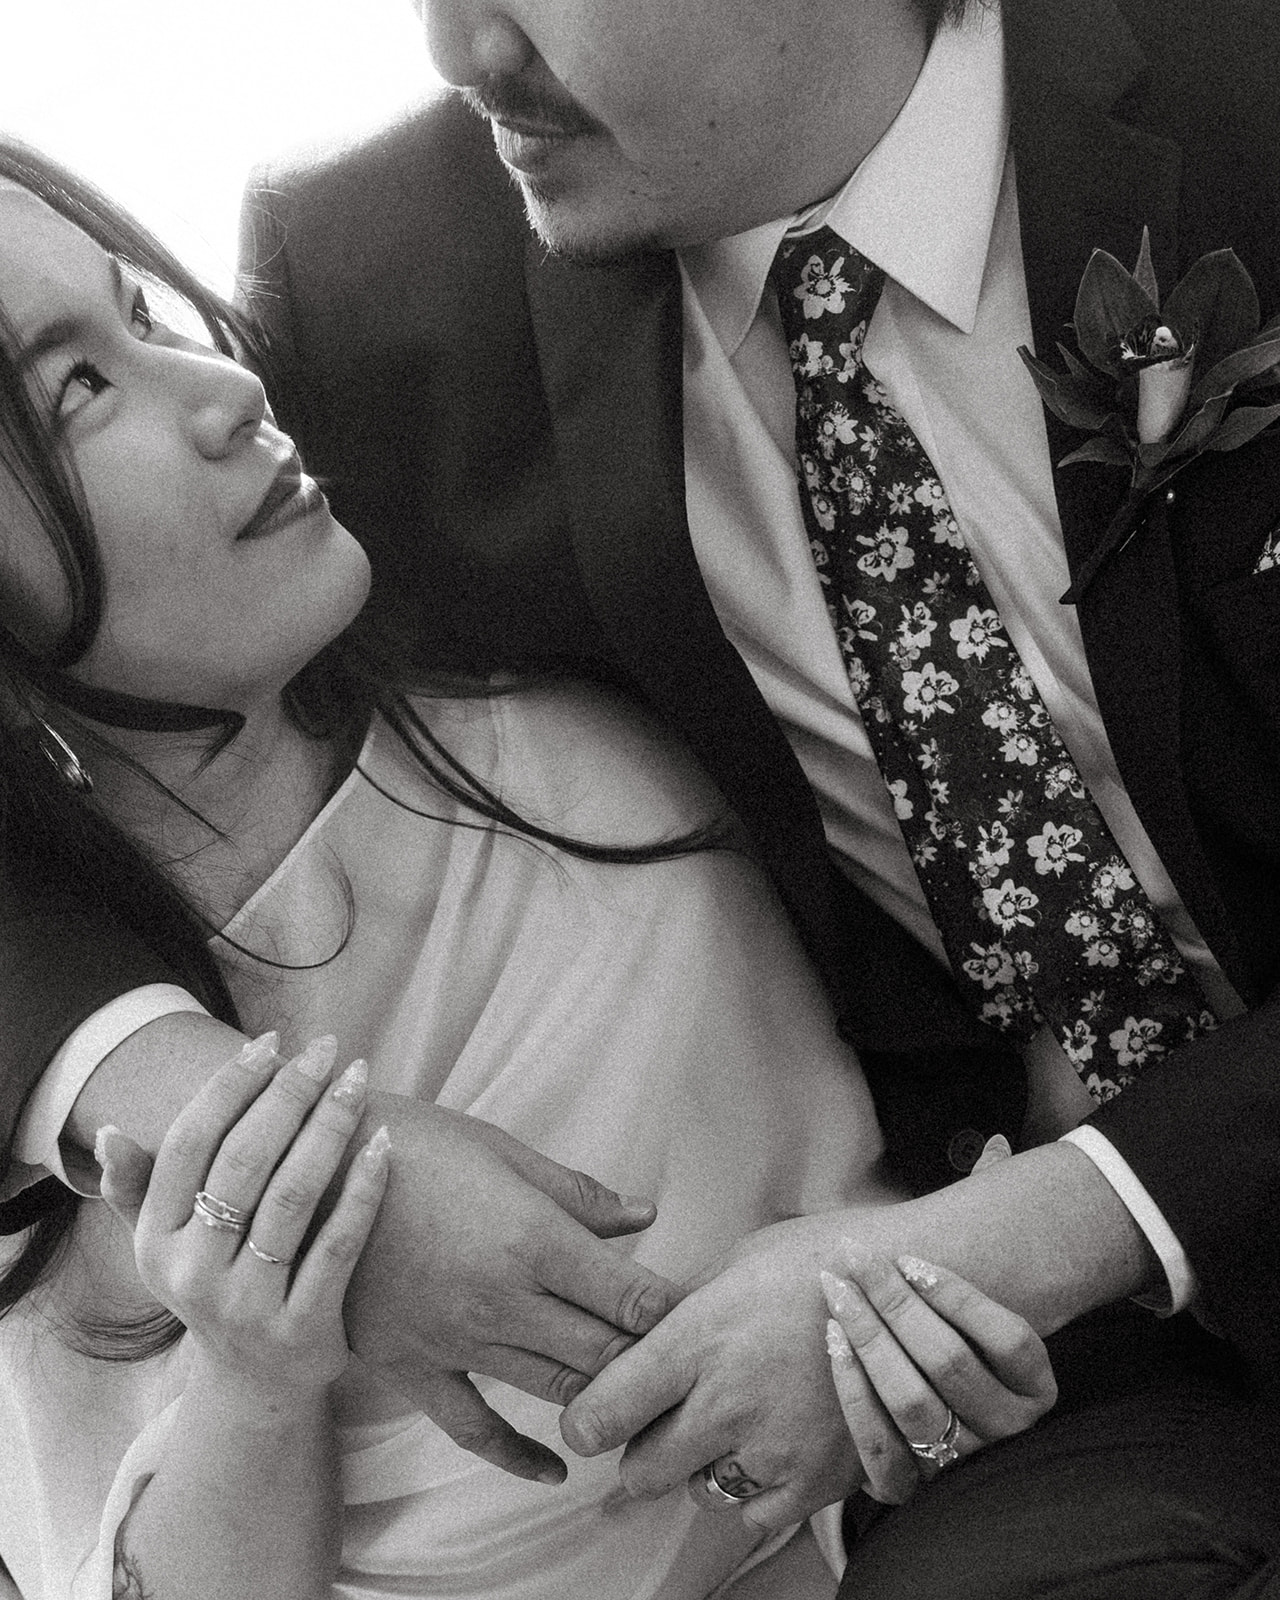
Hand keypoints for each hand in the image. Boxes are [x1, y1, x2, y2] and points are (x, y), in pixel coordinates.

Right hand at [97, 1034, 387, 1391]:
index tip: (273, 1042)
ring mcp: (248, 1304)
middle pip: (246, 1162)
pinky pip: (339, 1244)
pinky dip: (364, 1189)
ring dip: (330, 1127)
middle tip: (326, 1050)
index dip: (231, 1086)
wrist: (253, 1388)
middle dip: (289, 1094)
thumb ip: (138, 1189)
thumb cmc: (214, 1284)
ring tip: (357, 1080)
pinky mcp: (303, 1327)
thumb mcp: (163, 1246)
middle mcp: (193, 1273)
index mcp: (155, 1241)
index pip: (191, 1143)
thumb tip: (112, 1132)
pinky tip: (385, 1143)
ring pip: (294, 1195)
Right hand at [340, 1088, 682, 1482]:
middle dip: (650, 1359)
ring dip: (602, 1398)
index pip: (631, 1296)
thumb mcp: (501, 1151)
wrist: (300, 1172)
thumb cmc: (411, 1144)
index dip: (673, 1311)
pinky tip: (555, 1468)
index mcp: (533, 1238)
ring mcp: (458, 1342)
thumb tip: (644, 1217)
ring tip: (640, 1403)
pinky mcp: (414, 1368)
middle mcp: (504, 1300)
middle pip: (603, 1351)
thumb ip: (577, 1194)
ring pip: (554, 1387)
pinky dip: (518, 1455)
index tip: (700, 1314)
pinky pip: (475, 1428)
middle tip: (682, 1362)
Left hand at [561, 1213, 862, 1530]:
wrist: (915, 1290)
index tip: (589, 1415)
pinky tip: (768, 1442)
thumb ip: (682, 1308)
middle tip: (659, 1419)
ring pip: (697, 1492)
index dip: (586, 1419)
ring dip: (699, 1466)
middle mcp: (729, 1402)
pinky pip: (753, 1513)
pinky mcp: (816, 1483)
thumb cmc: (826, 1259)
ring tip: (732, 1418)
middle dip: (640, 1448)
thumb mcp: (739, 1258)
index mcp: (700, 1337)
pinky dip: (751, 1487)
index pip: (605, 1410)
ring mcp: (774, 1449)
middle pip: (641, 1469)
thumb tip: (636, 1334)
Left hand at [821, 1254, 1056, 1504]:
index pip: (1010, 1341)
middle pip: (950, 1362)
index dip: (957, 1296)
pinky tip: (834, 1341)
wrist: (936, 1435)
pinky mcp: (914, 1491)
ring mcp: (961, 1466)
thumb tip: (908, 1251)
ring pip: (912, 1401)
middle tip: (854, 1254)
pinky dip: (853, 1390)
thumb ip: (957, 1297)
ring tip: (838, 1290)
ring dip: (868, 1337)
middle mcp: (1006, 1433)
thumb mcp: (978, 1329)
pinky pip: (879, 1445)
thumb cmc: (953, 1352)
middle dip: (895, 1301)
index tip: (908, 1259)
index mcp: (1035, 1392)